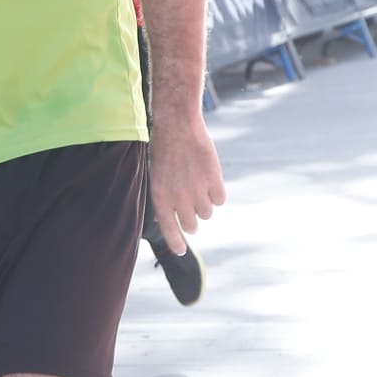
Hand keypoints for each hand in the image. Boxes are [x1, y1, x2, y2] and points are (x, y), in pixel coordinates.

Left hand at [146, 109, 224, 256]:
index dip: (176, 242)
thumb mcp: (157, 175)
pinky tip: (209, 178)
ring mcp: (197, 190)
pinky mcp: (214, 180)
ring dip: (205, 204)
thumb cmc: (164, 148)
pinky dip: (217, 192)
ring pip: (207, 213)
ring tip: (198, 184)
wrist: (178, 125)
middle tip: (192, 208)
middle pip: (192, 224)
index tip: (181, 251)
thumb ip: (164, 197)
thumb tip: (167, 217)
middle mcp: (178, 197)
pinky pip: (220, 199)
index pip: (169, 229)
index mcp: (160, 196)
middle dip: (193, 220)